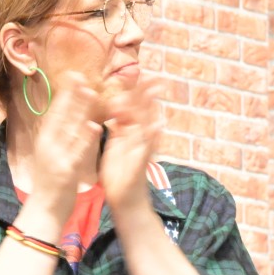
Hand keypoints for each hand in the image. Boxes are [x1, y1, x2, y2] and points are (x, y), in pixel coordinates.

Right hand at [22, 74, 102, 219]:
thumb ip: (59, 138)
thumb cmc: (51, 184)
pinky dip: (85, 139)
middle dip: (72, 95)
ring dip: (80, 110)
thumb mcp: (52, 157)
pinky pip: (77, 152)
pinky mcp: (66, 171)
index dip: (65, 93)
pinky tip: (94, 126)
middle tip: (82, 75)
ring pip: (70, 129)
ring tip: (91, 92)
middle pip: (61, 116)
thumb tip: (69, 119)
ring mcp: (56, 158)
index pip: (55, 112)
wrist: (44, 212)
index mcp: (45, 142)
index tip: (74, 75)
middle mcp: (48, 147)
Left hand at [99, 73, 163, 213]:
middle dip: (148, 93)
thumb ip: (118, 127)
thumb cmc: (119, 174)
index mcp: (129, 133)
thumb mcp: (115, 146)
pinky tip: (158, 125)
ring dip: (153, 107)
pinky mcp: (141, 162)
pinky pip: (148, 148)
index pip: (132, 107)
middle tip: (155, 74)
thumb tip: (116, 107)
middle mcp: (138, 138)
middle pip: (144, 111)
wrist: (125, 201)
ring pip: (149, 125)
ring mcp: (142, 149)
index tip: (132, 73)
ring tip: (158, 90)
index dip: (133, 91)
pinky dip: (153, 136)